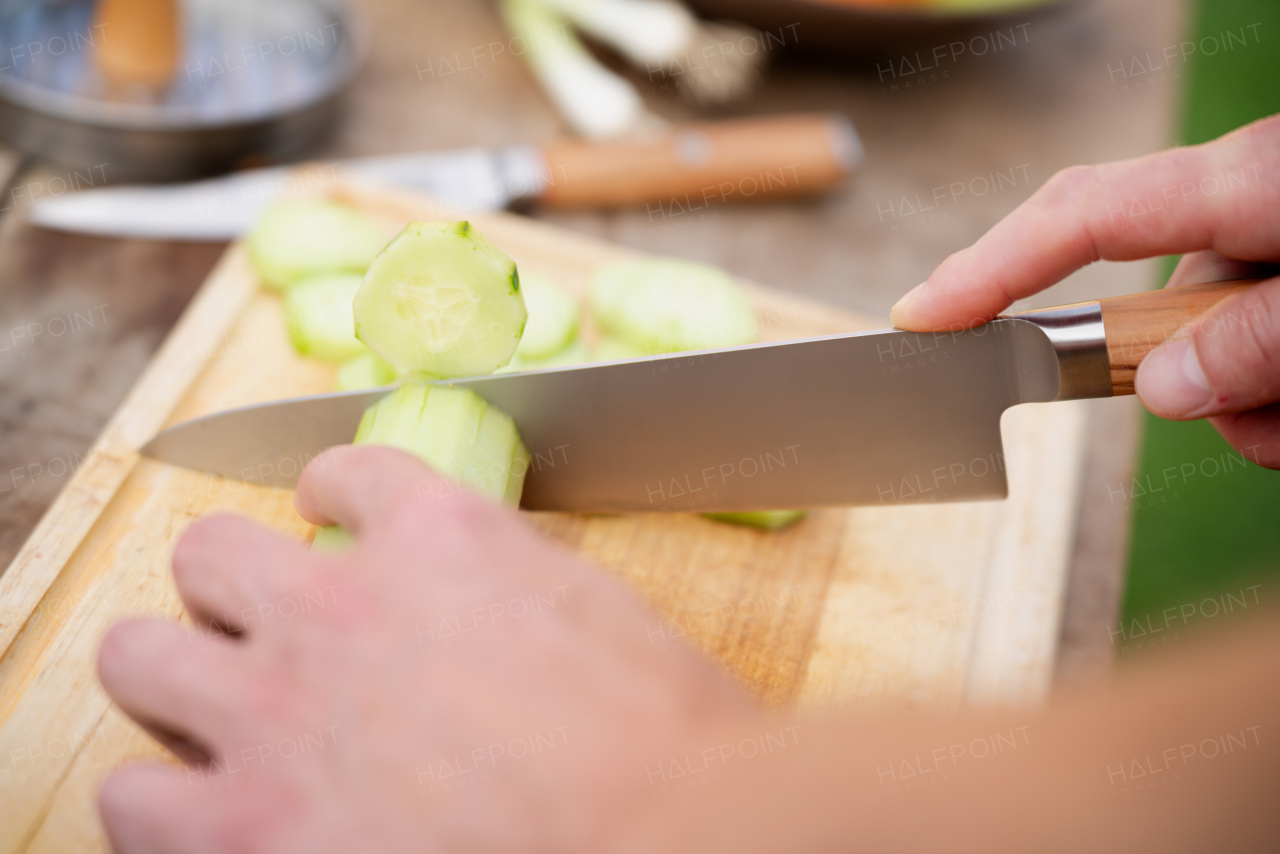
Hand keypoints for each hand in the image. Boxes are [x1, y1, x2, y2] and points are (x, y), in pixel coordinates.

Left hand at [96, 445, 757, 852]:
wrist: (670, 837)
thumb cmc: (669, 742)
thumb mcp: (597, 613)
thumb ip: (510, 584)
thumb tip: (484, 604)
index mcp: (442, 536)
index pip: (343, 477)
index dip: (333, 498)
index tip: (334, 520)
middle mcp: (339, 604)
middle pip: (210, 553)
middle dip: (231, 588)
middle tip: (264, 630)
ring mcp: (279, 712)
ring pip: (137, 657)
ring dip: (172, 679)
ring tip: (208, 716)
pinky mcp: (246, 826)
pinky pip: (131, 800)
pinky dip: (162, 805)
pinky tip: (209, 815)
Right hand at [890, 114, 1279, 467]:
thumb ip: (1253, 343)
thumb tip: (1163, 389)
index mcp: (1246, 178)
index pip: (1079, 216)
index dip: (988, 266)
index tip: (918, 317)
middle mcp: (1240, 201)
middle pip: (1143, 305)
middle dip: (1170, 379)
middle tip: (1255, 410)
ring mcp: (1262, 239)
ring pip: (1201, 347)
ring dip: (1249, 402)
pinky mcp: (1278, 269)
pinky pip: (1247, 352)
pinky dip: (1271, 398)